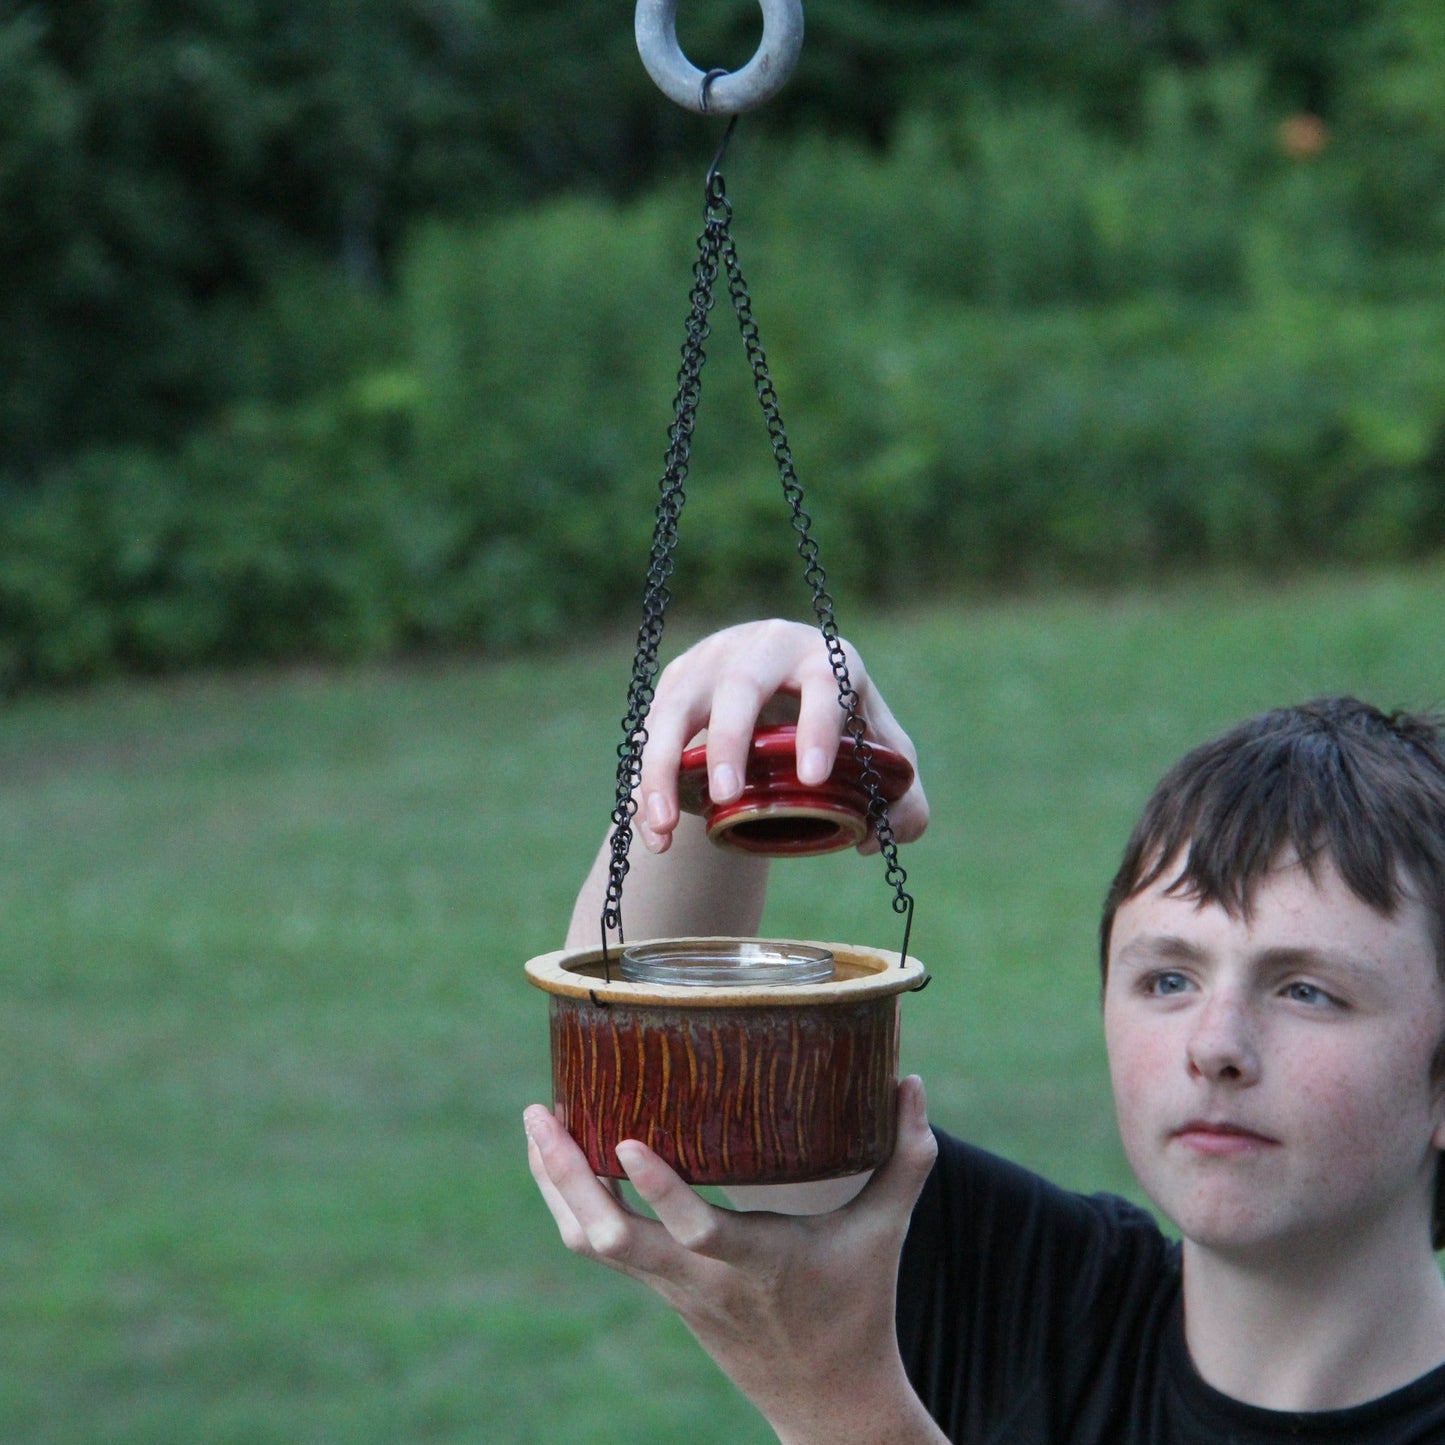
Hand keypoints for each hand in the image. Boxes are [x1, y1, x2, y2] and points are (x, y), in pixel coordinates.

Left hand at [524, 1077, 943, 1443]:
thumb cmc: (858, 1305)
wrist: (826, 1400)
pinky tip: (564, 1156)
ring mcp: (671, 1287)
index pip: (696, 1231)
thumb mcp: (885, 1232)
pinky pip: (599, 1245)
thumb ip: (904, 1158)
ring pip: (590, 1243)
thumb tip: (912, 1081)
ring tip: (537, 1121)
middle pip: (610, 1239)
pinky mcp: (661, 1287)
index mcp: (755, 1262)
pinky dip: (573, 1201)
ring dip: (556, 1185)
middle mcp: (700, 1278)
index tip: (626, 1141)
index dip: (659, 1190)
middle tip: (540, 1113)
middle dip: (567, 1178)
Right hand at [635, 619, 928, 854]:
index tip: (813, 776)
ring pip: (676, 708)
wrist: (777, 699)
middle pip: (741, 686)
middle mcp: (764, 650)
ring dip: (664, 767)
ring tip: (665, 827)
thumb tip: (874, 838)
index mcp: (824, 658)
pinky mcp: (674, 686)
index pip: (825, 681)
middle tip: (727, 796)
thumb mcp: (879, 756)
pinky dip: (646, 784)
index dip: (819, 725)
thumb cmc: (838, 729)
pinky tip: (654, 833)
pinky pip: (649, 734)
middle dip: (729, 740)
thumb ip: (902, 799)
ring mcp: (711, 664)